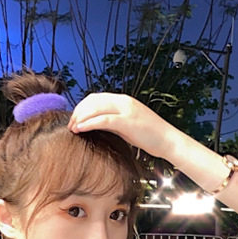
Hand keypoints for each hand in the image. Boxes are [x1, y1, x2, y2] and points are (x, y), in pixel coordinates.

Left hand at [67, 93, 182, 160]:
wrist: (167, 140)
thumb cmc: (149, 136)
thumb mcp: (128, 126)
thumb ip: (113, 122)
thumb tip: (97, 125)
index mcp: (123, 100)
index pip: (96, 98)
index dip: (82, 107)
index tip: (74, 119)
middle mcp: (123, 101)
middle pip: (93, 101)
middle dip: (78, 112)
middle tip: (70, 125)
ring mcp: (126, 110)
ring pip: (96, 108)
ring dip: (81, 117)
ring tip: (72, 128)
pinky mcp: (127, 121)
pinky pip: (103, 120)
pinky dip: (89, 123)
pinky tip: (80, 129)